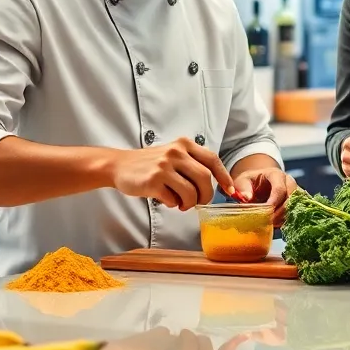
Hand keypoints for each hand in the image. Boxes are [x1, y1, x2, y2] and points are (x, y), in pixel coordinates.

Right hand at [109, 137, 235, 210]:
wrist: (119, 165)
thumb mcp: (173, 155)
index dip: (224, 177)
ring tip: (181, 203)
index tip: (230, 190)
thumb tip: (216, 185)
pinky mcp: (153, 181)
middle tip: (199, 202)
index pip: (212, 160)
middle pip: (205, 178)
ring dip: (189, 203)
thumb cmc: (151, 164)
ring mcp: (164, 166)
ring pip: (191, 192)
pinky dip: (173, 204)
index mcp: (184, 144)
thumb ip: (193, 164)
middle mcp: (176, 152)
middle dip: (206, 195)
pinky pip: (174, 199)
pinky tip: (166, 199)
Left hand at [232, 164, 298, 225]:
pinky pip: (296, 211)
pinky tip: (276, 223)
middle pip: (291, 198)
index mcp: (275, 174)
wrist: (259, 183)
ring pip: (296, 205)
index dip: (274, 202)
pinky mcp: (296, 200)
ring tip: (271, 223)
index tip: (266, 213)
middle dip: (280, 212)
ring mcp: (294, 191)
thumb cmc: (251, 182)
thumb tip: (247, 197)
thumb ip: (243, 188)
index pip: (279, 189)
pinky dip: (287, 219)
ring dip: (284, 216)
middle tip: (269, 221)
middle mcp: (288, 181)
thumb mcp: (243, 181)